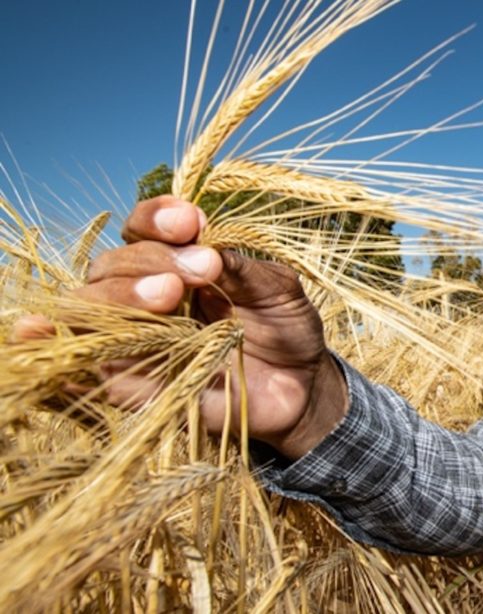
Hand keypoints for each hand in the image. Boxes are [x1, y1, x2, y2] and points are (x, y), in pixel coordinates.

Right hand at [72, 195, 347, 459]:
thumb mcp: (279, 291)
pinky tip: (36, 330)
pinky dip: (52, 345)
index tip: (191, 222)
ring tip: (169, 297)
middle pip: (112, 263)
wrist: (301, 390)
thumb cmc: (287, 330)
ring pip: (90, 305)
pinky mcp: (130, 383)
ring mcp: (134, 337)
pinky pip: (81, 362)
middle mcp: (146, 293)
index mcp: (179, 260)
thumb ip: (244, 268)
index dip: (157, 218)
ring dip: (120, 294)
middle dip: (151, 259)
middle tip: (200, 272)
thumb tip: (206, 248)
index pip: (144, 227)